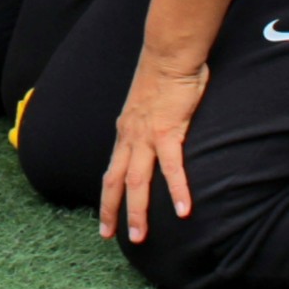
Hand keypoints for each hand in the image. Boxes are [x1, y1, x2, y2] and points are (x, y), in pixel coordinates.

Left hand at [100, 56, 208, 244]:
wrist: (168, 52)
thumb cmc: (164, 75)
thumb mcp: (148, 105)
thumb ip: (148, 123)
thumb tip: (155, 133)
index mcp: (125, 130)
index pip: (112, 169)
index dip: (107, 195)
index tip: (105, 218)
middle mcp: (130, 135)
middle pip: (115, 180)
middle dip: (111, 210)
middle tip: (108, 236)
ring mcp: (146, 135)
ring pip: (136, 180)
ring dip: (137, 211)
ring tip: (139, 236)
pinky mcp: (169, 131)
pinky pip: (171, 167)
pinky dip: (177, 190)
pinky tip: (183, 211)